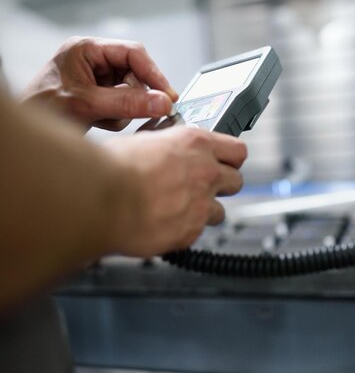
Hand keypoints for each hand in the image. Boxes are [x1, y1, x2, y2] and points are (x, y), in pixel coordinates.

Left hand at [21, 37, 177, 129]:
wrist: (23, 136)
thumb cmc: (41, 110)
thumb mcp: (87, 105)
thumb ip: (127, 102)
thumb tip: (162, 102)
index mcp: (86, 49)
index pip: (132, 53)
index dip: (153, 74)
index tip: (168, 95)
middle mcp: (91, 61)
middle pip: (134, 73)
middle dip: (134, 96)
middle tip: (136, 112)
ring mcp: (94, 79)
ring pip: (130, 92)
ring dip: (122, 110)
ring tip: (102, 119)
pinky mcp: (96, 96)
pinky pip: (121, 105)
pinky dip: (115, 117)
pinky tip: (98, 122)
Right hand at [105, 126, 246, 256]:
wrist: (100, 199)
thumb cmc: (111, 167)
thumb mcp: (141, 138)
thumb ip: (164, 143)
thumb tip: (164, 142)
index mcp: (195, 143)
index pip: (237, 150)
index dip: (230, 157)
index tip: (224, 161)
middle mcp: (205, 173)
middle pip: (236, 181)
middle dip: (222, 184)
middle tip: (203, 185)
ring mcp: (200, 205)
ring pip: (220, 212)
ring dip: (205, 211)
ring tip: (179, 209)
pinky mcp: (189, 233)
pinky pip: (196, 233)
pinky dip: (184, 230)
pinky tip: (164, 223)